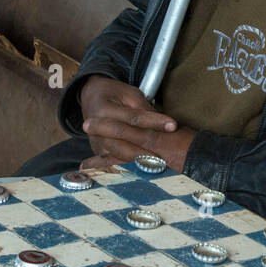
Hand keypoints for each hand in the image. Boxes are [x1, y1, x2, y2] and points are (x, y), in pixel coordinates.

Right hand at [78, 75, 193, 170]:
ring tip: (158, 167)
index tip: (173, 125)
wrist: (92, 97)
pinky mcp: (98, 152)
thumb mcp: (130, 94)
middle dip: (145, 152)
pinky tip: (145, 173)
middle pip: (123, 143)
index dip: (154, 122)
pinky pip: (114, 163)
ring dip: (138, 163)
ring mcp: (96, 142)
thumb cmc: (115, 94)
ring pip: (119, 156)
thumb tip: (162, 124)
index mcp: (104, 109)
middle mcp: (96, 128)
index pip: (133, 118)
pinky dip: (129, 168)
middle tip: (166, 157)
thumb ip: (144, 109)